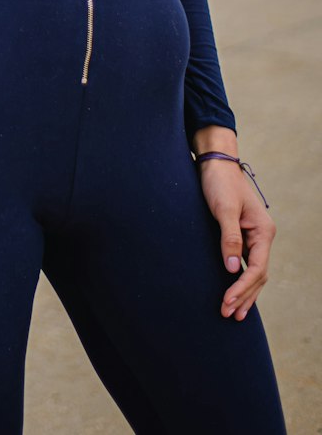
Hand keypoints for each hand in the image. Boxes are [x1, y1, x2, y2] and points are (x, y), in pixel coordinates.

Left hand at [198, 159, 275, 320]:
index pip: (258, 268)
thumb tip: (233, 268)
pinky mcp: (242, 235)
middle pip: (258, 275)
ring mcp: (253, 237)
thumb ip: (229, 238)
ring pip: (254, 272)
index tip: (228, 301)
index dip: (243, 287)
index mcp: (263, 231)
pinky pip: (246, 263)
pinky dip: (240, 279)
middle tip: (228, 314)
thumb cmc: (220, 182)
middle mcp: (262, 236)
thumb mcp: (224, 209)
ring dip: (244, 292)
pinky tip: (234, 291)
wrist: (215, 163)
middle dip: (244, 295)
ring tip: (235, 313)